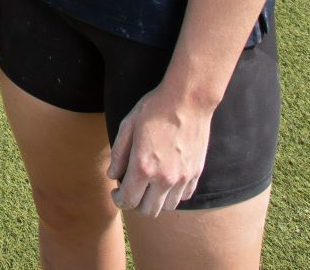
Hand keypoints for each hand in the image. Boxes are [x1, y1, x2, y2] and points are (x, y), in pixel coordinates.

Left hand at [107, 83, 211, 217]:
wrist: (187, 100)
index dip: (119, 200)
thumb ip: (118, 154)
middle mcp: (164, 178)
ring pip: (168, 207)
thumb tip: (112, 175)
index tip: (116, 192)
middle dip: (136, 204)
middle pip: (148, 210)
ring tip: (150, 185)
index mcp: (143, 167)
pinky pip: (185, 196)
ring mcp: (183, 177)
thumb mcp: (128, 126)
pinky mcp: (196, 172)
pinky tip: (167, 180)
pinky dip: (174, 194)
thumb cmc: (154, 109)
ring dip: (156, 201)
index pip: (128, 201)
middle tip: (132, 190)